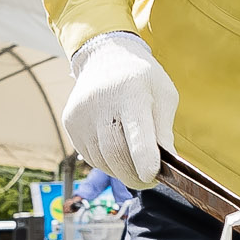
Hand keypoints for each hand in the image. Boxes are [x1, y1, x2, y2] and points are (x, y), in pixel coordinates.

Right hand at [65, 31, 177, 189]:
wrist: (105, 57)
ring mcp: (81, 115)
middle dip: (134, 175)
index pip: (136, 131)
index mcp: (131, 94)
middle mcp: (101, 104)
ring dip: (120, 170)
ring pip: (102, 160)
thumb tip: (168, 166)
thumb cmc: (142, 79)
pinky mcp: (70, 124)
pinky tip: (116, 151)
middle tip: (148, 181)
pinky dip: (106, 162)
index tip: (151, 175)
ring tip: (134, 163)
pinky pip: (90, 156)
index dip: (143, 156)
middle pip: (116, 153)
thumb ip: (165, 131)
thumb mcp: (164, 95)